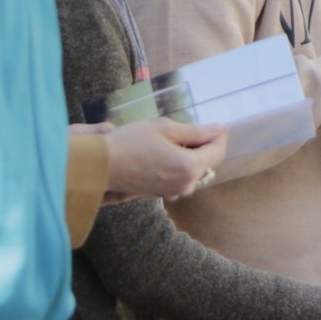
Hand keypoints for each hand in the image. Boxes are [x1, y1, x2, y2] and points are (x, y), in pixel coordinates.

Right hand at [102, 118, 226, 200]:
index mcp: (190, 168)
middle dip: (203, 145)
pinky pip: (180, 178)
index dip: (219, 136)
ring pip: (193, 171)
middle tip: (188, 129)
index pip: (217, 152)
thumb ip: (195, 131)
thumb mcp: (165, 128)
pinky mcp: (162, 194)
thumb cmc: (131, 142)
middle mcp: (186, 185)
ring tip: (173, 139)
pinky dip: (179, 165)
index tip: (215, 125)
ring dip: (190, 155)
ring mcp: (174, 192)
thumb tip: (219, 130)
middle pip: (207, 162)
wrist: (102, 165)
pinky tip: (165, 153)